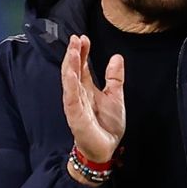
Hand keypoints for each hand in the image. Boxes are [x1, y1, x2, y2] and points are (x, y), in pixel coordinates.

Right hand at [62, 34, 124, 162]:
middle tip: (75, 38)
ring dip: (70, 64)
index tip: (83, 38)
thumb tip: (117, 57)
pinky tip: (70, 72)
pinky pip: (70, 97)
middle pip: (73, 69)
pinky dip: (70, 84)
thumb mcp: (115, 96)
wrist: (106, 149)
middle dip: (74, 53)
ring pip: (69, 80)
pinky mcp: (75, 115)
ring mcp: (75, 104)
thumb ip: (114, 78)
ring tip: (73, 49)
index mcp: (87, 89)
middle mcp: (79, 94)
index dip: (82, 52)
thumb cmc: (108, 125)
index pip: (82, 66)